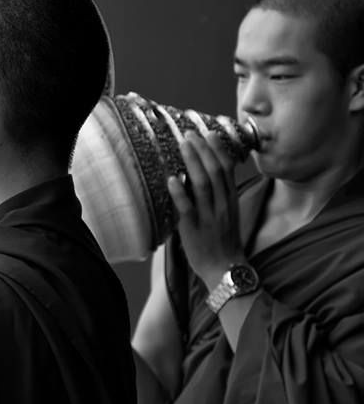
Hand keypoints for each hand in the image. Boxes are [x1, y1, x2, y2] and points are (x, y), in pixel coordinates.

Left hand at [167, 130, 246, 289]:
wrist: (226, 270)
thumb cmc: (222, 242)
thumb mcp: (226, 215)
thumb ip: (217, 196)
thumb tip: (198, 176)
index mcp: (231, 200)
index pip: (227, 170)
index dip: (218, 150)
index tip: (209, 134)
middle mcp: (222, 205)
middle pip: (215, 171)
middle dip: (203, 150)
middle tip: (190, 134)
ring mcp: (209, 217)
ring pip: (203, 185)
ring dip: (192, 163)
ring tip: (183, 146)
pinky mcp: (195, 229)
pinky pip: (187, 208)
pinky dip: (180, 192)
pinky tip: (172, 179)